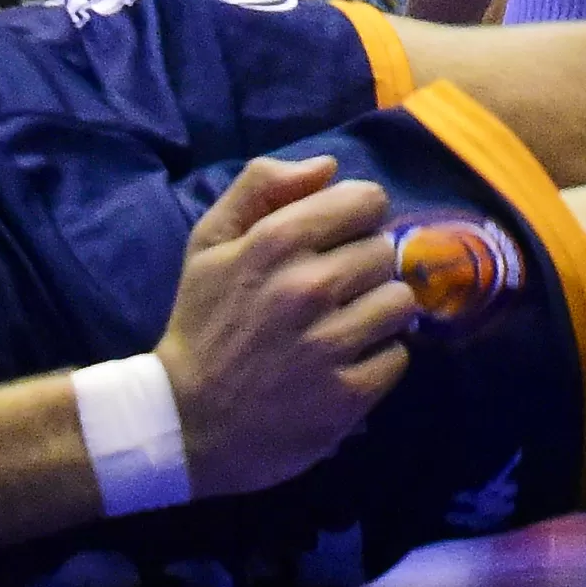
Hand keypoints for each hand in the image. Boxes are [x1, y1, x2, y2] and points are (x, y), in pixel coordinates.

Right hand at [149, 155, 415, 502]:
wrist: (185, 420)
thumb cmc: (202, 323)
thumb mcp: (209, 242)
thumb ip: (261, 187)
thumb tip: (328, 166)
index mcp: (275, 242)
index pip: (366, 201)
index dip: (357, 216)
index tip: (340, 239)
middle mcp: (308, 288)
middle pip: (385, 250)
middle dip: (364, 266)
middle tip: (334, 291)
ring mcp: (330, 344)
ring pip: (400, 302)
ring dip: (378, 312)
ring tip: (345, 326)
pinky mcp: (347, 396)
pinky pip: (398, 357)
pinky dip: (378, 359)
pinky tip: (345, 363)